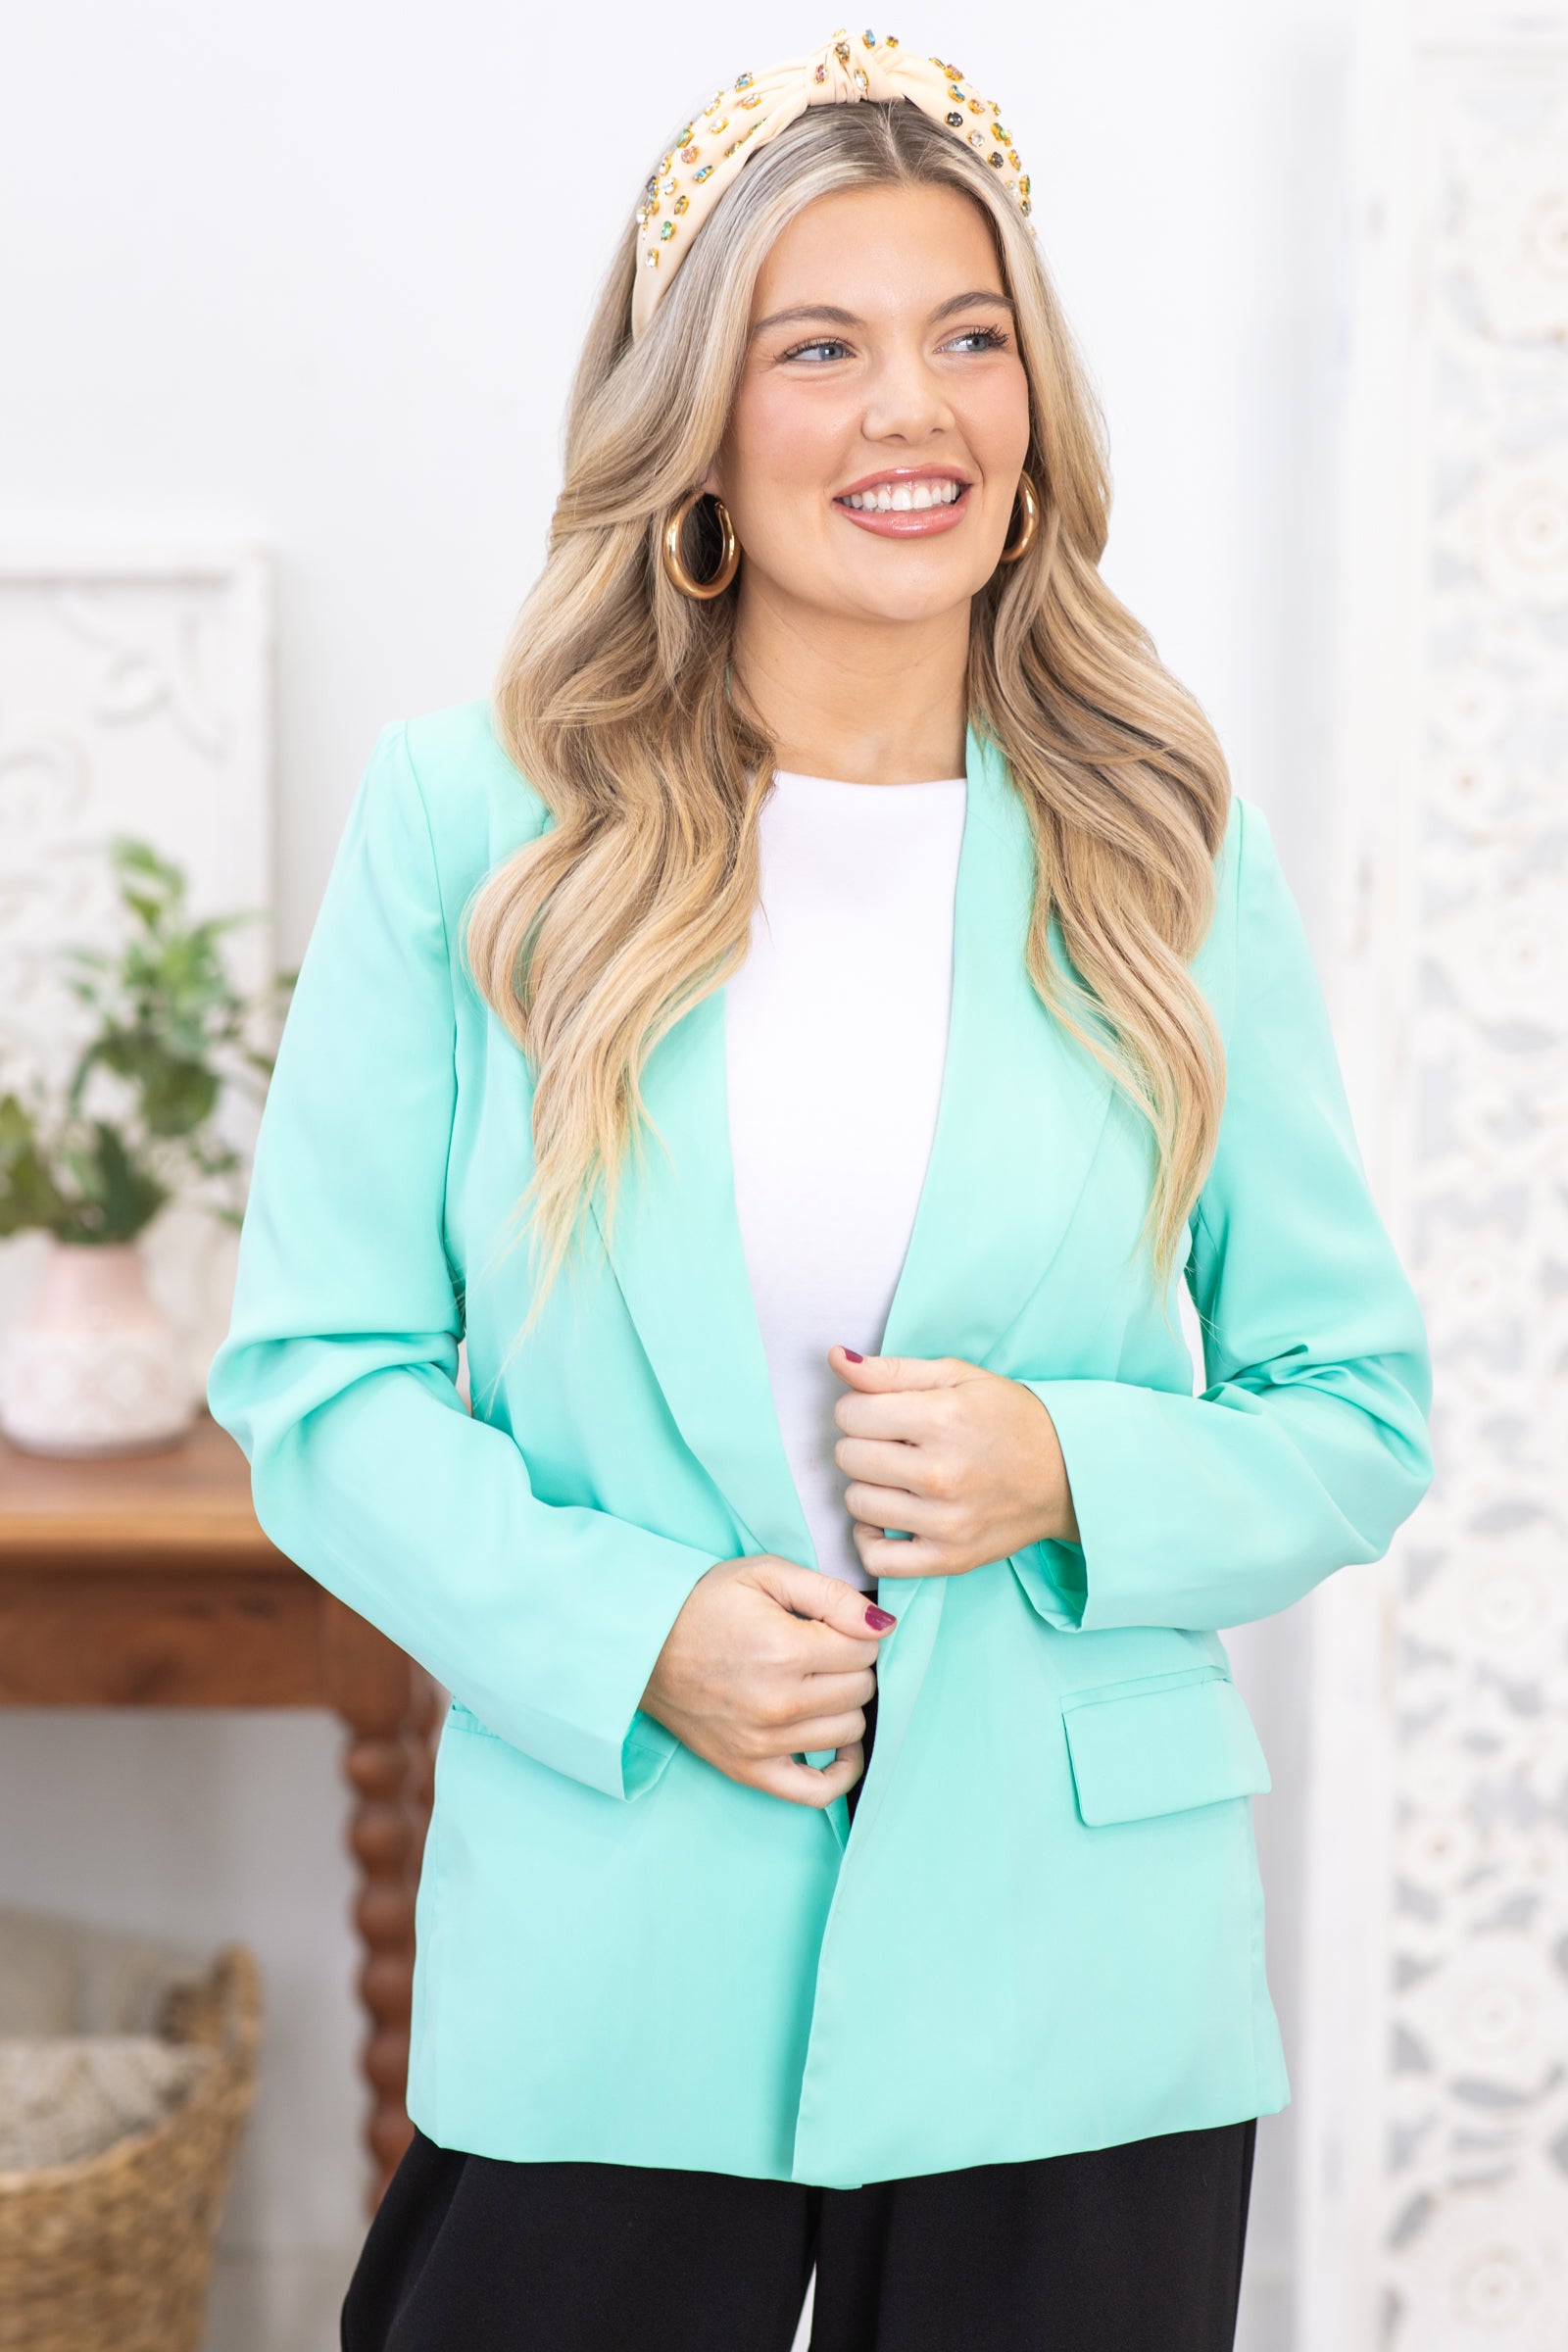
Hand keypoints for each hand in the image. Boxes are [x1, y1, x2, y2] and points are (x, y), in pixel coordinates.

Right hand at [639, 1554, 896, 1808]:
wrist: (642, 1644)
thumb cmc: (702, 1604)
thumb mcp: (765, 1574)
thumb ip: (832, 1595)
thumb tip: (883, 1625)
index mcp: (784, 1650)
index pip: (865, 1649)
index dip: (854, 1631)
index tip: (829, 1624)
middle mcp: (778, 1704)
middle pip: (861, 1690)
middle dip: (850, 1664)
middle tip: (819, 1649)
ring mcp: (763, 1744)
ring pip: (848, 1731)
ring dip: (842, 1705)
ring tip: (814, 1683)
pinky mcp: (749, 1770)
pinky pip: (818, 1792)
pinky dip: (840, 1771)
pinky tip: (836, 1744)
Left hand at [830, 1347, 1080, 1581]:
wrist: (1068, 1473)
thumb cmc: (1009, 1417)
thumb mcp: (956, 1377)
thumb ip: (890, 1370)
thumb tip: (834, 1358)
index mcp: (941, 1419)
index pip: (850, 1414)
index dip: (859, 1408)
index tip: (883, 1412)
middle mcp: (940, 1473)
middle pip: (848, 1457)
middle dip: (863, 1444)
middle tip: (894, 1443)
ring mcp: (945, 1522)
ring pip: (856, 1503)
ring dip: (869, 1486)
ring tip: (899, 1476)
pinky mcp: (949, 1559)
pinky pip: (877, 1559)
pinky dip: (870, 1539)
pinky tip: (887, 1518)